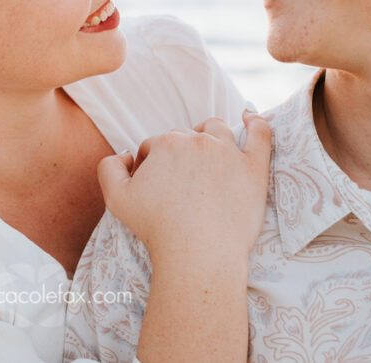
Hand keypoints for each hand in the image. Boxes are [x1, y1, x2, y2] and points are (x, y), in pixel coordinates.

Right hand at [96, 111, 271, 261]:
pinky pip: (261, 134)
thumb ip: (109, 168)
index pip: (154, 145)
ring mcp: (229, 152)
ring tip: (206, 156)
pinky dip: (257, 122)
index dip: (150, 166)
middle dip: (177, 155)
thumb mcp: (115, 199)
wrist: (198, 254)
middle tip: (177, 186)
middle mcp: (198, 140)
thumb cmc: (157, 229)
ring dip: (208, 135)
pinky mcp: (254, 168)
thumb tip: (126, 155)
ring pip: (217, 129)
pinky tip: (250, 117)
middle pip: (184, 137)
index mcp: (165, 143)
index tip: (154, 189)